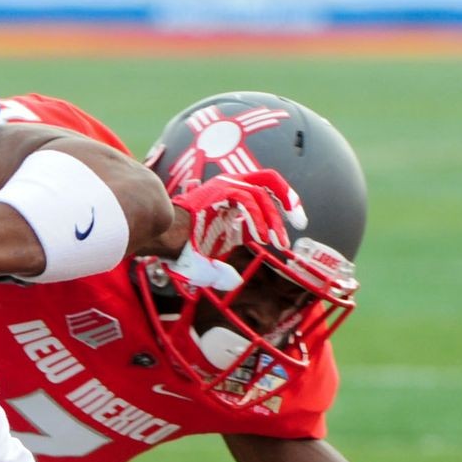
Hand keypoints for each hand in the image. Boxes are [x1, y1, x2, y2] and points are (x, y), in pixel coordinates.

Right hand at [169, 168, 305, 282]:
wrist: (161, 238)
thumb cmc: (179, 250)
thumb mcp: (208, 259)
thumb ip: (222, 268)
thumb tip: (234, 281)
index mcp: (230, 200)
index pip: (264, 190)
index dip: (284, 201)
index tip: (296, 222)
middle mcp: (229, 188)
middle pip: (269, 180)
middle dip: (289, 201)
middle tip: (300, 224)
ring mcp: (225, 187)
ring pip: (261, 193)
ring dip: (273, 220)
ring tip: (278, 242)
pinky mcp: (220, 191)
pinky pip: (248, 200)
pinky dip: (258, 219)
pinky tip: (261, 238)